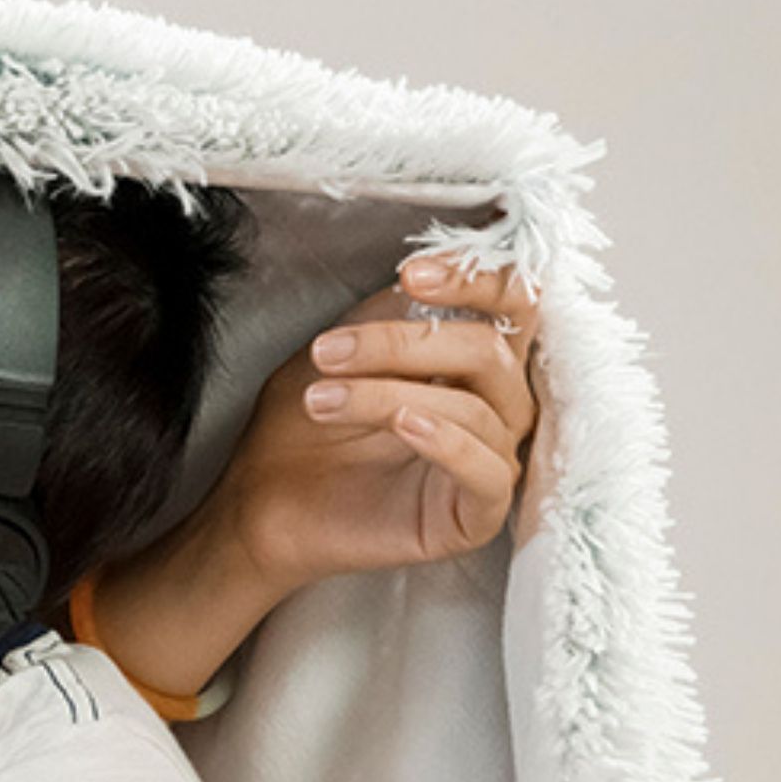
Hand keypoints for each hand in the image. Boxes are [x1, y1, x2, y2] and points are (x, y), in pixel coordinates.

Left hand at [221, 255, 544, 585]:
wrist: (264, 498)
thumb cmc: (306, 423)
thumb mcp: (347, 346)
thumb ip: (397, 310)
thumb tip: (433, 267)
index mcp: (475, 361)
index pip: (516, 304)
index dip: (477, 280)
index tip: (412, 275)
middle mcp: (496, 407)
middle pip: (491, 352)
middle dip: (404, 344)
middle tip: (330, 351)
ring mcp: (491, 459)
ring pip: (475, 409)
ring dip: (388, 395)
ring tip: (322, 399)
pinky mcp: (476, 514)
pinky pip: (488, 473)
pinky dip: (447, 443)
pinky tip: (403, 426)